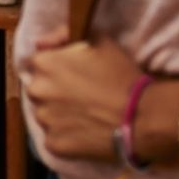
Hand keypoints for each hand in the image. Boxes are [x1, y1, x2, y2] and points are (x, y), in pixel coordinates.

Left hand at [21, 37, 147, 161]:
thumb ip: (63, 35)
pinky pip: (54, 138)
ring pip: (45, 114)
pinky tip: (85, 132)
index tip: (73, 76)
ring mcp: (44, 120)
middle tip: (80, 97)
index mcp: (43, 63)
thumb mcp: (97, 40)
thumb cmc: (121, 75)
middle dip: (54, 91)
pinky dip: (66, 136)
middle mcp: (36, 90)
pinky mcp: (54, 144)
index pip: (38, 63)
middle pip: (39, 89)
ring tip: (84, 116)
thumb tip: (42, 43)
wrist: (142, 117)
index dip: (56, 69)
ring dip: (58, 114)